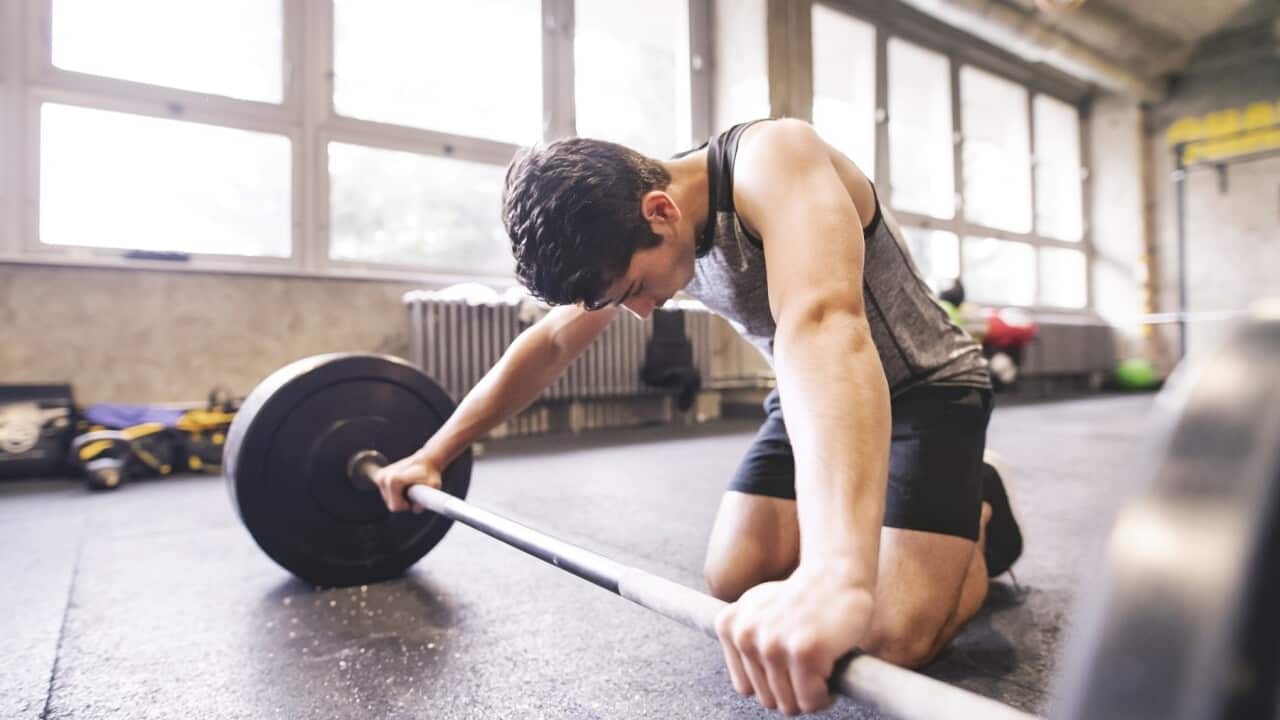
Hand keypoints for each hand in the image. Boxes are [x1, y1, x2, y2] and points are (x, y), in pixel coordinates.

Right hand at [372, 452, 442, 512]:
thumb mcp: (434, 485)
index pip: (396, 507)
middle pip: (391, 504)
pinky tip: (404, 483)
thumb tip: (415, 509)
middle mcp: (382, 478)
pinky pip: (387, 493)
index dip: (408, 505)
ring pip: (389, 499)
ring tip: (410, 485)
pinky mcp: (379, 476)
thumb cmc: (430, 473)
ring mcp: (379, 476)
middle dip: (403, 501)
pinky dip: (396, 492)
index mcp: (392, 481)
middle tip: (414, 490)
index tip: (416, 495)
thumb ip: (426, 499)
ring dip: (400, 497)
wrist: (426, 460)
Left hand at [714, 565, 873, 715]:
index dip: (772, 686)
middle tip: (811, 675)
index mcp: (729, 626)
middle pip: (767, 699)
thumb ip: (745, 640)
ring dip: (810, 697)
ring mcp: (773, 645)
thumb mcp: (758, 610)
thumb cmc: (802, 598)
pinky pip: (810, 700)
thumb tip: (746, 688)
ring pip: (789, 704)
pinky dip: (825, 697)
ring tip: (821, 674)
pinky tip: (831, 674)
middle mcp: (745, 635)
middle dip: (793, 693)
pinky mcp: (803, 653)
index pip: (746, 687)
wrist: (835, 575)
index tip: (790, 673)